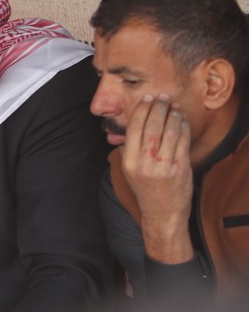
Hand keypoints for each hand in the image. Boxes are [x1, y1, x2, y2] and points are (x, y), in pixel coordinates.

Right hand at [122, 95, 193, 263]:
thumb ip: (130, 149)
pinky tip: (182, 120)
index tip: (147, 99)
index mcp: (129, 161)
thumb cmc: (147, 190)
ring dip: (172, 114)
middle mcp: (144, 163)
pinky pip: (182, 141)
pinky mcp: (179, 169)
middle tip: (162, 98)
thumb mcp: (131, 171)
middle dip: (158, 107)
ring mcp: (163, 166)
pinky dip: (183, 127)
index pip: (134, 127)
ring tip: (173, 106)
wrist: (162, 213)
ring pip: (169, 131)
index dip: (142, 109)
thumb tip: (133, 126)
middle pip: (152, 125)